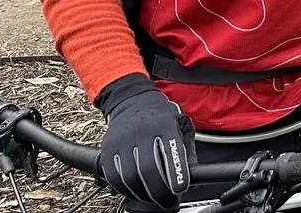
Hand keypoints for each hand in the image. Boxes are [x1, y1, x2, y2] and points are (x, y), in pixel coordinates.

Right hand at [98, 74, 195, 205]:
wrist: (131, 100)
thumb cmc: (160, 116)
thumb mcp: (179, 125)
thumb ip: (186, 151)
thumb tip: (193, 180)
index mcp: (164, 125)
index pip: (171, 151)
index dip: (176, 172)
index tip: (180, 188)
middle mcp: (142, 132)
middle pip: (148, 169)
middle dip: (159, 191)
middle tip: (168, 201)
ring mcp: (122, 141)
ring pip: (129, 177)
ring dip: (143, 194)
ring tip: (154, 199)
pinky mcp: (108, 150)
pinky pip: (114, 177)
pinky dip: (126, 190)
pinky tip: (136, 192)